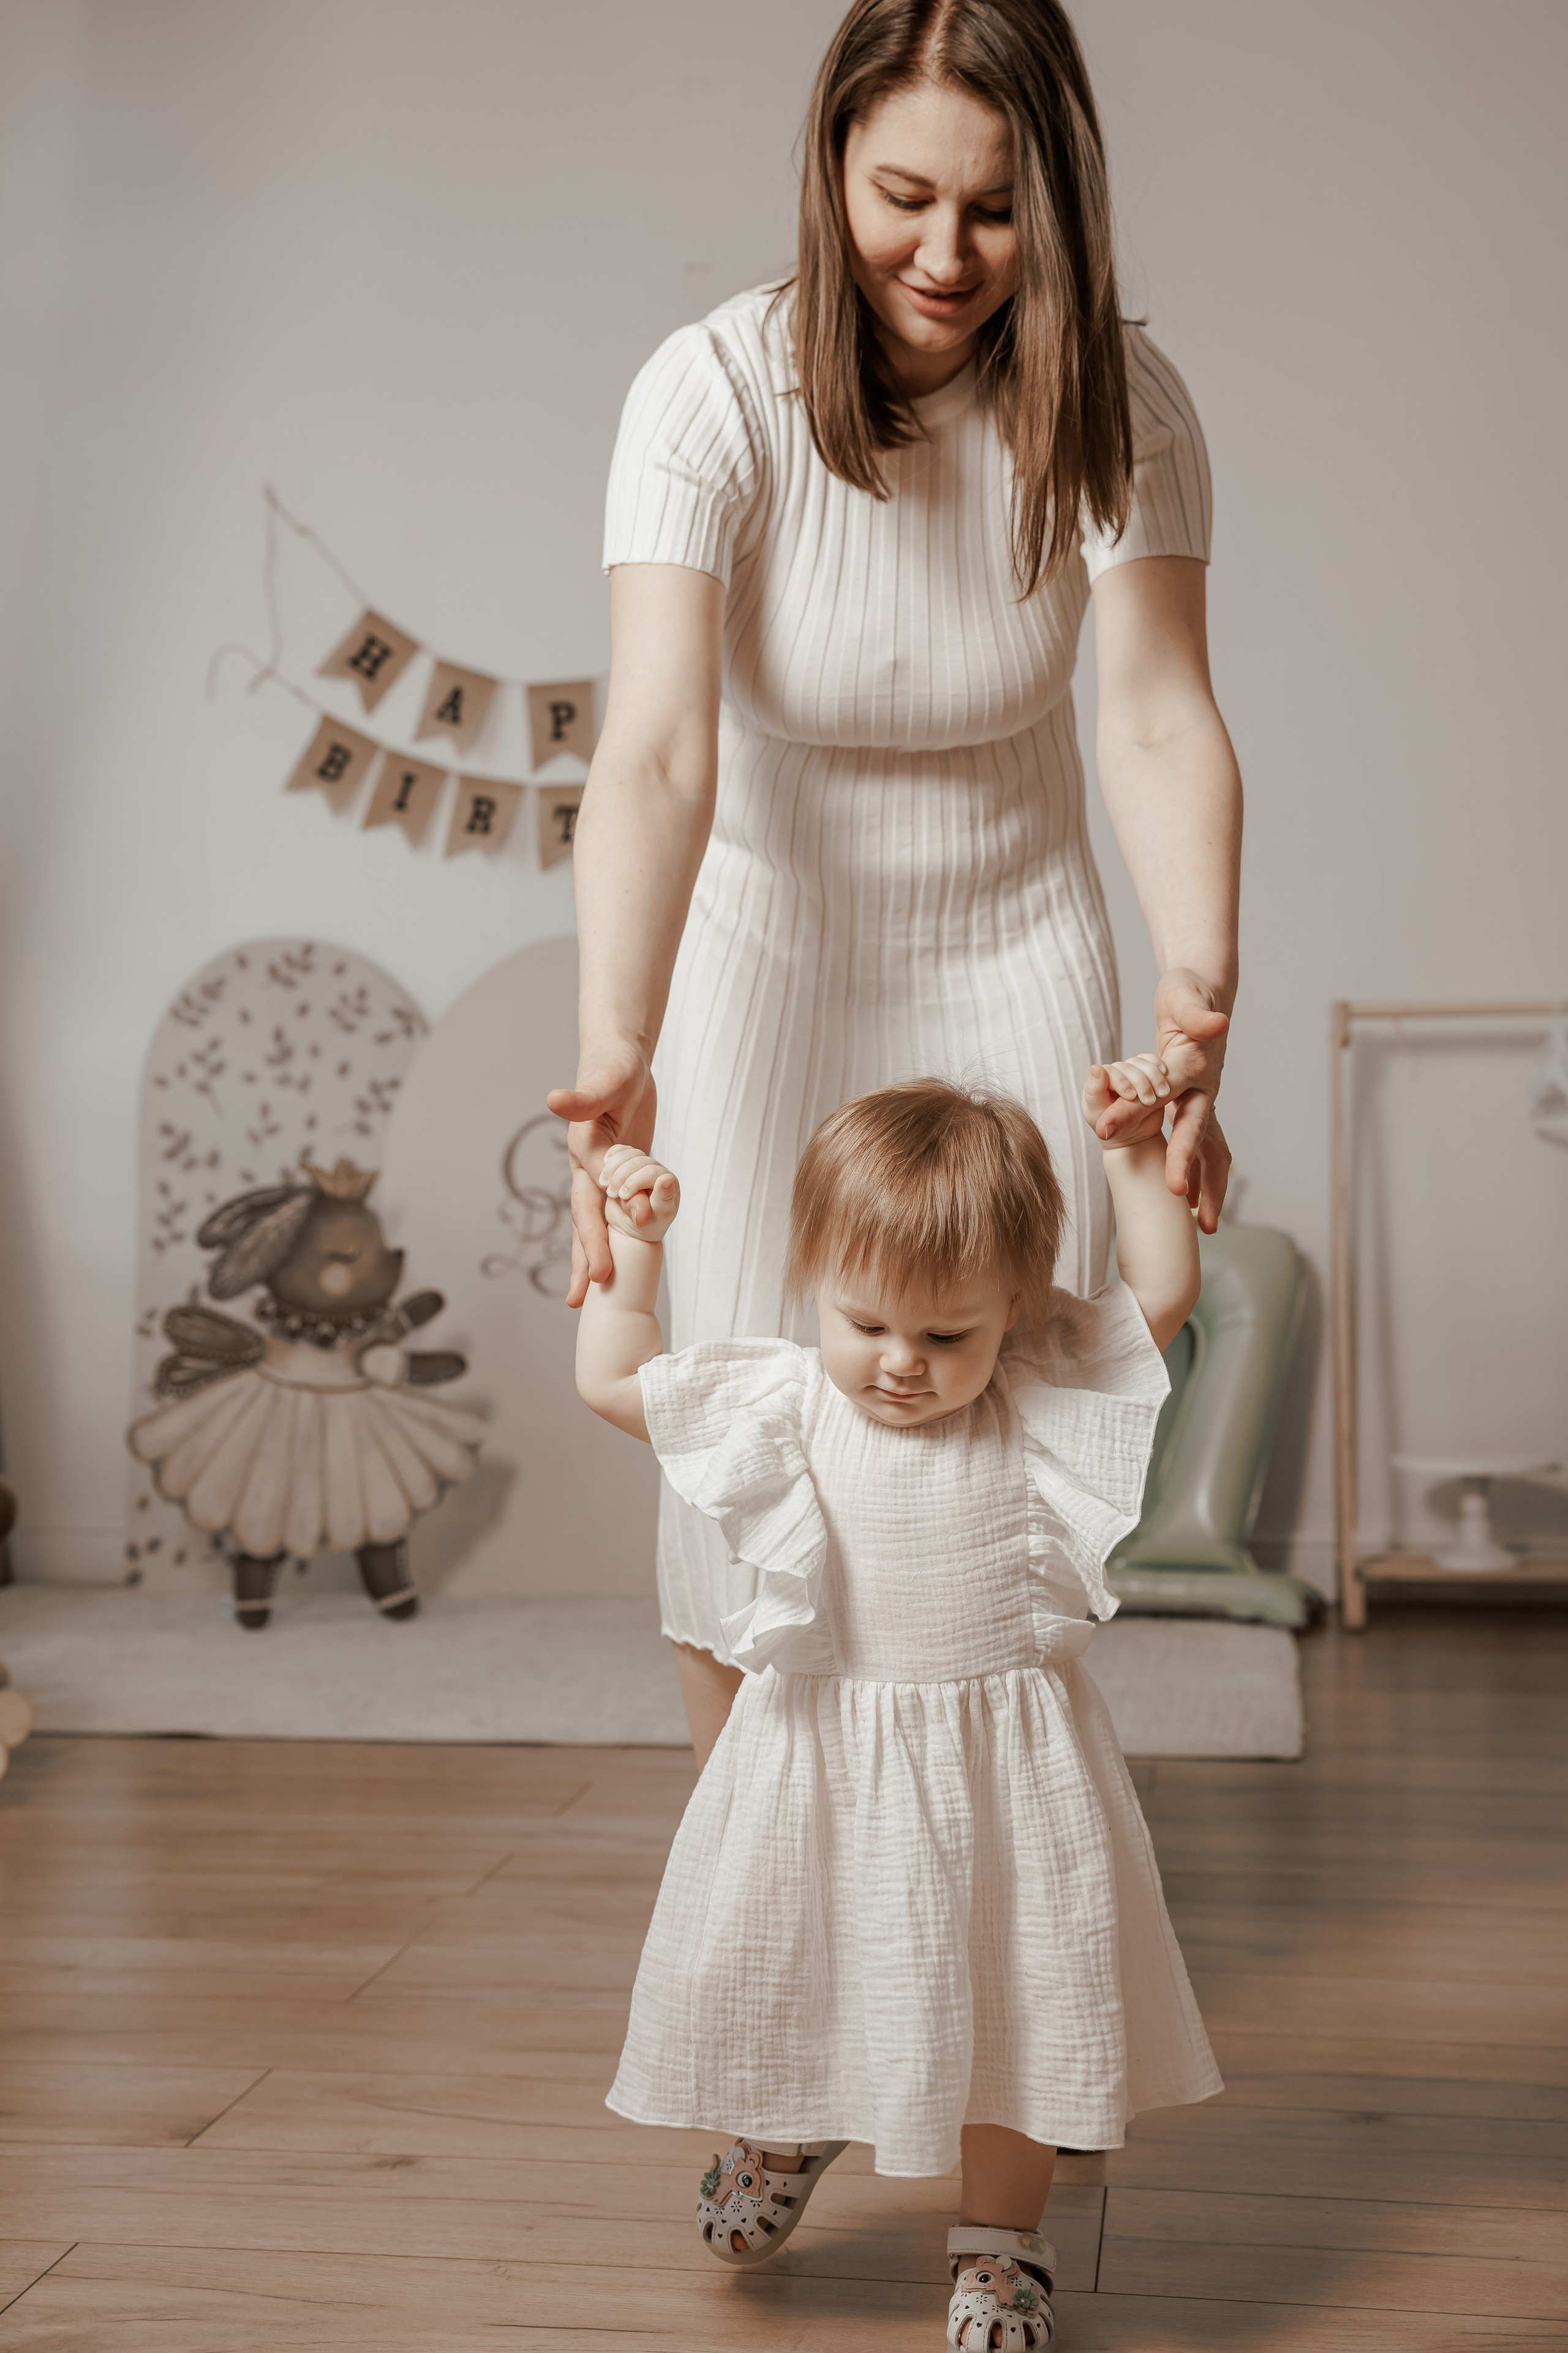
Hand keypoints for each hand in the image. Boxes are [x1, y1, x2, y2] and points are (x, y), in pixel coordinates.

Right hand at [546, 1042, 656, 1307]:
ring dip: (596, 1252)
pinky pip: (621, 1206)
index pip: (591, 1203)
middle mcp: (591, 1167)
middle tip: (584, 1298)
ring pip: (600, 1219)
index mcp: (586, 1152)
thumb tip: (553, 1100)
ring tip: (591, 1289)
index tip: (602, 1271)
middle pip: (587, 1221)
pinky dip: (621, 1229)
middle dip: (587, 1258)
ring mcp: (606, 1170)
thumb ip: (582, 1096)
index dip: (597, 1237)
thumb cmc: (613, 1064)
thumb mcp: (605, 1080)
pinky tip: (623, 1250)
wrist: (617, 1055)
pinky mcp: (623, 1168)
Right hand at [599, 1146, 679, 1241]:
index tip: (623, 1196)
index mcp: (667, 1181)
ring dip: (613, 1167)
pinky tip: (604, 1170)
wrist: (631, 1227)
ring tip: (605, 1185)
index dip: (635, 1181)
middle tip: (612, 1194)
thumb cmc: (646, 1226)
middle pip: (638, 1160)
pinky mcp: (626, 1163)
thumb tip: (667, 1179)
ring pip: (628, 1154)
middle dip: (621, 1176)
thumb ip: (662, 1199)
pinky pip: (619, 1151)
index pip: (651, 1171)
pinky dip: (610, 1158)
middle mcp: (656, 1169)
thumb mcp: (655, 1217)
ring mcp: (641, 1165)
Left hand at [1083, 1053, 1172, 1149]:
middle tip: (1149, 1101)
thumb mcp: (1101, 1116)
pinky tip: (1165, 1073)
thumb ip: (1095, 1092)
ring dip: (1154, 1076)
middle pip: (1128, 1066)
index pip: (1109, 1071)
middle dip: (1141, 1083)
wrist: (1134, 1138)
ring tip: (1162, 1094)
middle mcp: (1114, 1074)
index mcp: (1098, 1083)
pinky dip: (1158, 1066)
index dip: (1121, 1081)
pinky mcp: (1146, 1073)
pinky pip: (1151, 1061)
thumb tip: (1095, 1068)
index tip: (1131, 1097)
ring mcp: (1130, 1072)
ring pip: (1141, 1063)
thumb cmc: (1113, 1130)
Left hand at [1093, 970, 1231, 1230]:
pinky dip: (1203, 1174)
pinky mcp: (1197, 1105)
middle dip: (1192, 1169)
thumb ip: (1197, 1013)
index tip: (1105, 1129)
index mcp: (1195, 1067)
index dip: (1135, 1111)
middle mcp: (1203, 1089)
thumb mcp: (1185, 996)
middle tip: (1185, 1203)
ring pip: (1212, 1150)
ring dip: (1210, 1187)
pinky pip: (1204, 1147)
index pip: (1163, 1094)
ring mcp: (1203, 1100)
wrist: (1204, 991)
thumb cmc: (1189, 992)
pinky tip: (1197, 1203)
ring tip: (1207, 1227)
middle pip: (1200, 1134)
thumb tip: (1216, 1023)